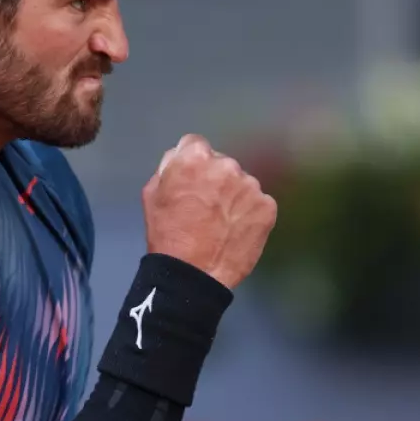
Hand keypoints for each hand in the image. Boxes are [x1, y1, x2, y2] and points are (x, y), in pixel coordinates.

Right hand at [141, 134, 277, 289]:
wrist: (193, 274)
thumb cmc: (167, 235)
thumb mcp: (152, 194)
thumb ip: (169, 168)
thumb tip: (181, 158)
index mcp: (196, 157)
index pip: (196, 146)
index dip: (192, 165)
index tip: (191, 183)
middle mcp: (227, 165)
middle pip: (223, 165)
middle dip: (216, 180)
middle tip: (207, 208)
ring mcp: (251, 186)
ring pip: (243, 184)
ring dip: (235, 197)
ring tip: (223, 224)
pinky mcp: (268, 207)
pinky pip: (258, 204)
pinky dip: (250, 214)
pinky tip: (237, 231)